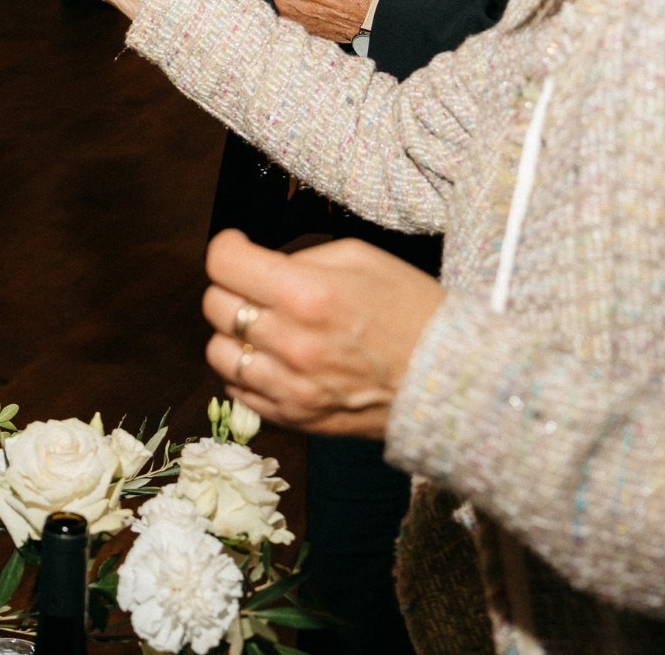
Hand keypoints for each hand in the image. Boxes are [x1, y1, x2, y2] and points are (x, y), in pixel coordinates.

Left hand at [201, 229, 444, 437]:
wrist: (449, 379)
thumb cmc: (412, 311)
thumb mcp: (362, 258)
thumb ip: (303, 258)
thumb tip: (263, 265)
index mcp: (306, 294)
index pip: (224, 263)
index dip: (227, 248)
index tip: (239, 248)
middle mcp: (291, 342)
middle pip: (214, 306)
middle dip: (230, 287)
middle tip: (254, 286)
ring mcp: (290, 386)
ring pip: (218, 352)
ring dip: (232, 334)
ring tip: (261, 326)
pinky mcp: (294, 417)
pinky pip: (238, 390)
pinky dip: (246, 371)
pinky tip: (271, 358)